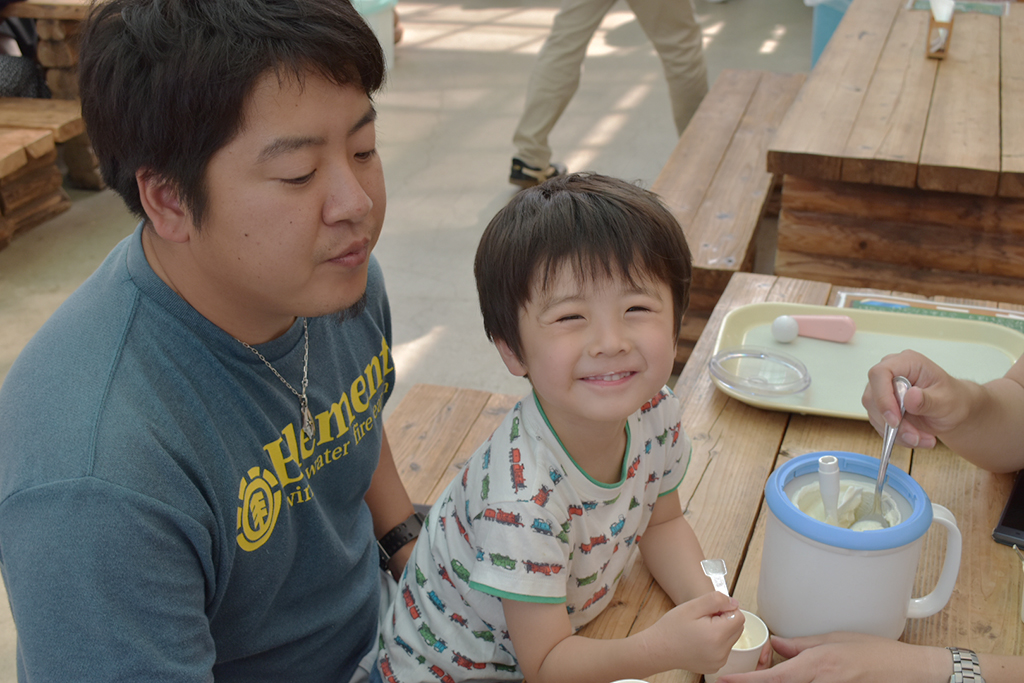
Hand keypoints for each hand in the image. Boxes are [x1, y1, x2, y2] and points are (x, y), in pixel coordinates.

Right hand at [642, 591, 743, 674]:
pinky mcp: (715, 666)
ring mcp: (719, 661)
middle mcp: (721, 652)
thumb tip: (734, 603)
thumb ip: (716, 600)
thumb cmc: (671, 627)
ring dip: (721, 631)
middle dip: (725, 620)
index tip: (710, 611)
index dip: (725, 609)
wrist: (658, 649)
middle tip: (704, 619)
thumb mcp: (691, 606)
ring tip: (700, 630)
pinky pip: (724, 649)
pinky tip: (700, 640)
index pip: (739, 617)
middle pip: (738, 628)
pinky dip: (717, 642)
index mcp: (717, 635)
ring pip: (732, 639)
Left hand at [718, 632, 948, 682]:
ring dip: (775, 682)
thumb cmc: (877, 653)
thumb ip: (801, 644)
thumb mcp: (834, 640)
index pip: (773, 678)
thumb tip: (776, 644)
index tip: (723, 682)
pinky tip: (786, 678)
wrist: (908, 673)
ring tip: (761, 674)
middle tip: (738, 678)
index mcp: (817, 667)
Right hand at [861, 350, 967, 448]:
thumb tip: (910, 397)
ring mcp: (883, 389)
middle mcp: (890, 373)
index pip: (880, 373)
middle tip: (915, 437)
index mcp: (907, 362)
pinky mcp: (881, 405)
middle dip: (893, 422)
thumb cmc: (952, 399)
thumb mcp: (947, 401)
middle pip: (873, 397)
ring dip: (896, 432)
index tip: (895, 420)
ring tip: (921, 438)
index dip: (882, 397)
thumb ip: (928, 400)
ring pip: (874, 413)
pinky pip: (880, 423)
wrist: (952, 410)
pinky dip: (896, 436)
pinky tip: (916, 437)